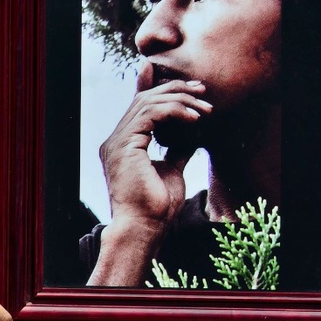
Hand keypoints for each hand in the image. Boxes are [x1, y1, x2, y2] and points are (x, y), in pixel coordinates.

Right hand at [98, 61, 211, 234]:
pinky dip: (174, 111)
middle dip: (175, 90)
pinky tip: (193, 118)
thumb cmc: (156, 208)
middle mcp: (115, 140)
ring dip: (180, 101)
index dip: (167, 92)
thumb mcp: (171, 171)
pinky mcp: (124, 145)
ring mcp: (117, 142)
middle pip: (144, 99)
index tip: (195, 91)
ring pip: (147, 103)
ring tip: (204, 109)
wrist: (144, 230)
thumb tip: (191, 136)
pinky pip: (150, 114)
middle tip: (202, 91)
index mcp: (124, 145)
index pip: (142, 107)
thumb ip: (175, 151)